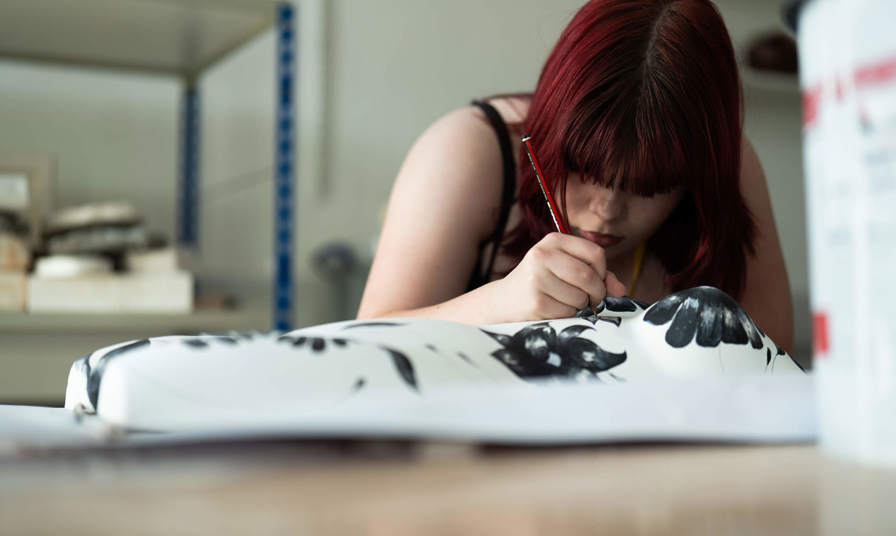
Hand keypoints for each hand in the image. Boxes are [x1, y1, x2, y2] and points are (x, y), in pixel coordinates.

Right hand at [495, 232, 626, 320]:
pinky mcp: (535, 300)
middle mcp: (542, 254)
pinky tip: (553, 310)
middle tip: (592, 300)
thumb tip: (621, 291)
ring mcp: (536, 277)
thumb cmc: (541, 283)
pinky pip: (567, 312)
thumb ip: (596, 275)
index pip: (595, 253)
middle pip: (588, 275)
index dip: (603, 272)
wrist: (504, 301)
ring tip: (565, 302)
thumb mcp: (565, 269)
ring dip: (579, 306)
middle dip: (596, 293)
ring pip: (580, 296)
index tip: (597, 281)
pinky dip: (567, 315)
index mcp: (553, 240)